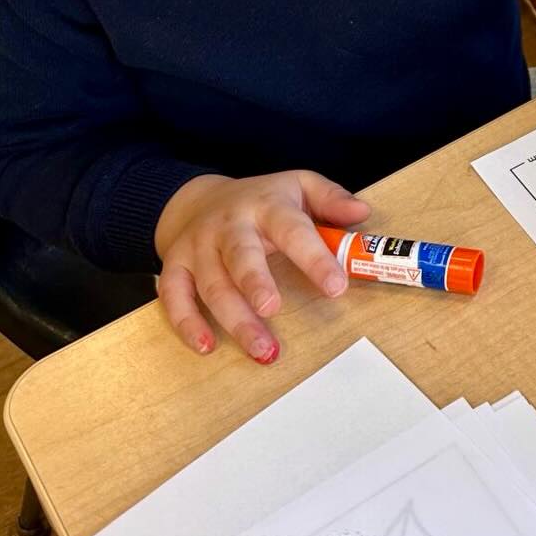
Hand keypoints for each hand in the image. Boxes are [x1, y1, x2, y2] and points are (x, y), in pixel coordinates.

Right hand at [155, 171, 369, 362]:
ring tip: (261, 349)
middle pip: (241, 255)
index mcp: (266, 206)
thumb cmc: (261, 200)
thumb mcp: (300, 185)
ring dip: (234, 318)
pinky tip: (206, 346)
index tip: (336, 287)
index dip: (314, 258)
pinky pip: (174, 297)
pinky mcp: (175, 266)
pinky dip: (186, 323)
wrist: (196, 199)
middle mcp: (229, 226)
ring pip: (212, 284)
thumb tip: (361, 213)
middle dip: (255, 283)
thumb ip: (331, 199)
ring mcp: (198, 247)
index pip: (293, 230)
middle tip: (272, 310)